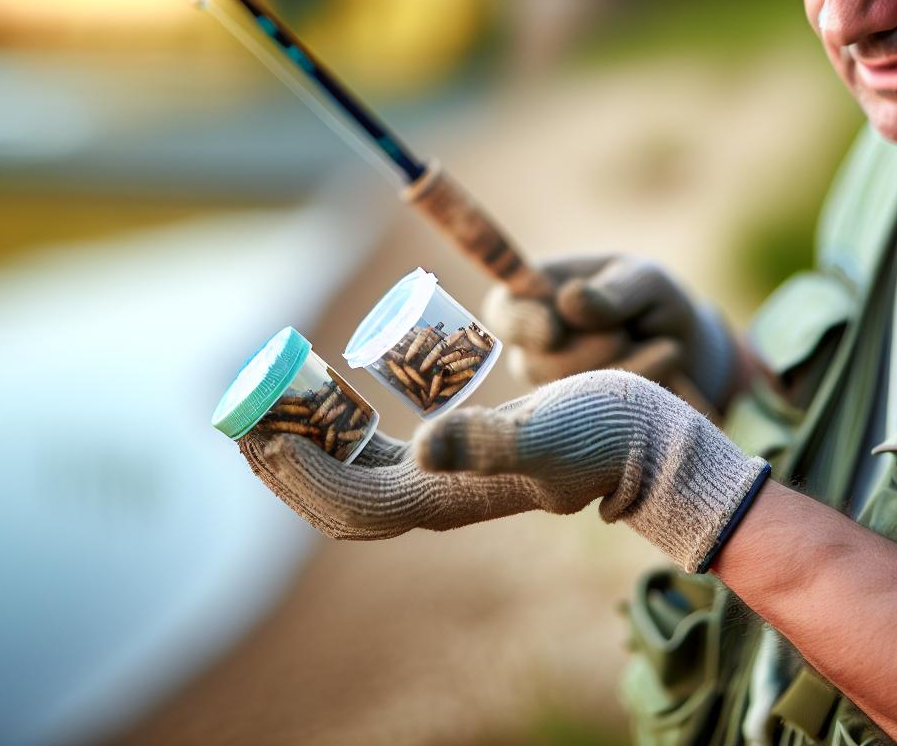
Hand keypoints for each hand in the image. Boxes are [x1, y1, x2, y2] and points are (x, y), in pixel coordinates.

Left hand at [238, 370, 769, 571]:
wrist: (653, 446)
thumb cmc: (606, 432)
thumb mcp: (549, 428)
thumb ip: (488, 442)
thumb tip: (424, 449)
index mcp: (446, 498)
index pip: (347, 500)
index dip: (297, 469)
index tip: (262, 422)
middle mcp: (434, 498)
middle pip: (333, 498)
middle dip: (282, 460)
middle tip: (243, 408)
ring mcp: (442, 481)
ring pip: (348, 478)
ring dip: (303, 445)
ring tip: (269, 398)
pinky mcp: (454, 457)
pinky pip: (373, 456)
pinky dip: (337, 433)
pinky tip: (325, 396)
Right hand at [482, 254, 741, 405]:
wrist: (682, 346)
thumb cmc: (650, 300)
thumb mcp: (642, 280)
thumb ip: (611, 290)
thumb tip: (570, 301)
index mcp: (532, 297)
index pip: (504, 312)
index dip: (521, 324)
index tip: (551, 329)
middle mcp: (531, 347)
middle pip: (539, 361)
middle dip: (591, 347)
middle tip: (627, 331)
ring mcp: (550, 388)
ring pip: (571, 393)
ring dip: (623, 367)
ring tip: (664, 345)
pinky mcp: (577, 421)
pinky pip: (602, 413)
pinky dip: (640, 387)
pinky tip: (666, 363)